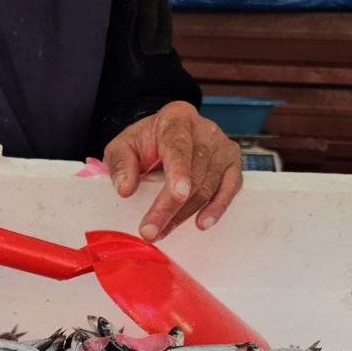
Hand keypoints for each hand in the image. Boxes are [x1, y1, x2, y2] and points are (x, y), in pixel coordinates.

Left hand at [104, 100, 242, 241]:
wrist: (164, 135)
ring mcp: (222, 146)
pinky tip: (202, 222)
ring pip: (208, 186)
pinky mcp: (231, 163)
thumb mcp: (121, 146)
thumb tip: (126, 189)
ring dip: (184, 214)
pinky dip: (217, 207)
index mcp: (177, 118)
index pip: (179, 147)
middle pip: (193, 174)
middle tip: (151, 231)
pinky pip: (230, 188)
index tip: (177, 195)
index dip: (179, 173)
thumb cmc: (144, 142)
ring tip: (162, 231)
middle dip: (170, 207)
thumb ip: (120, 164)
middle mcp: (204, 130)